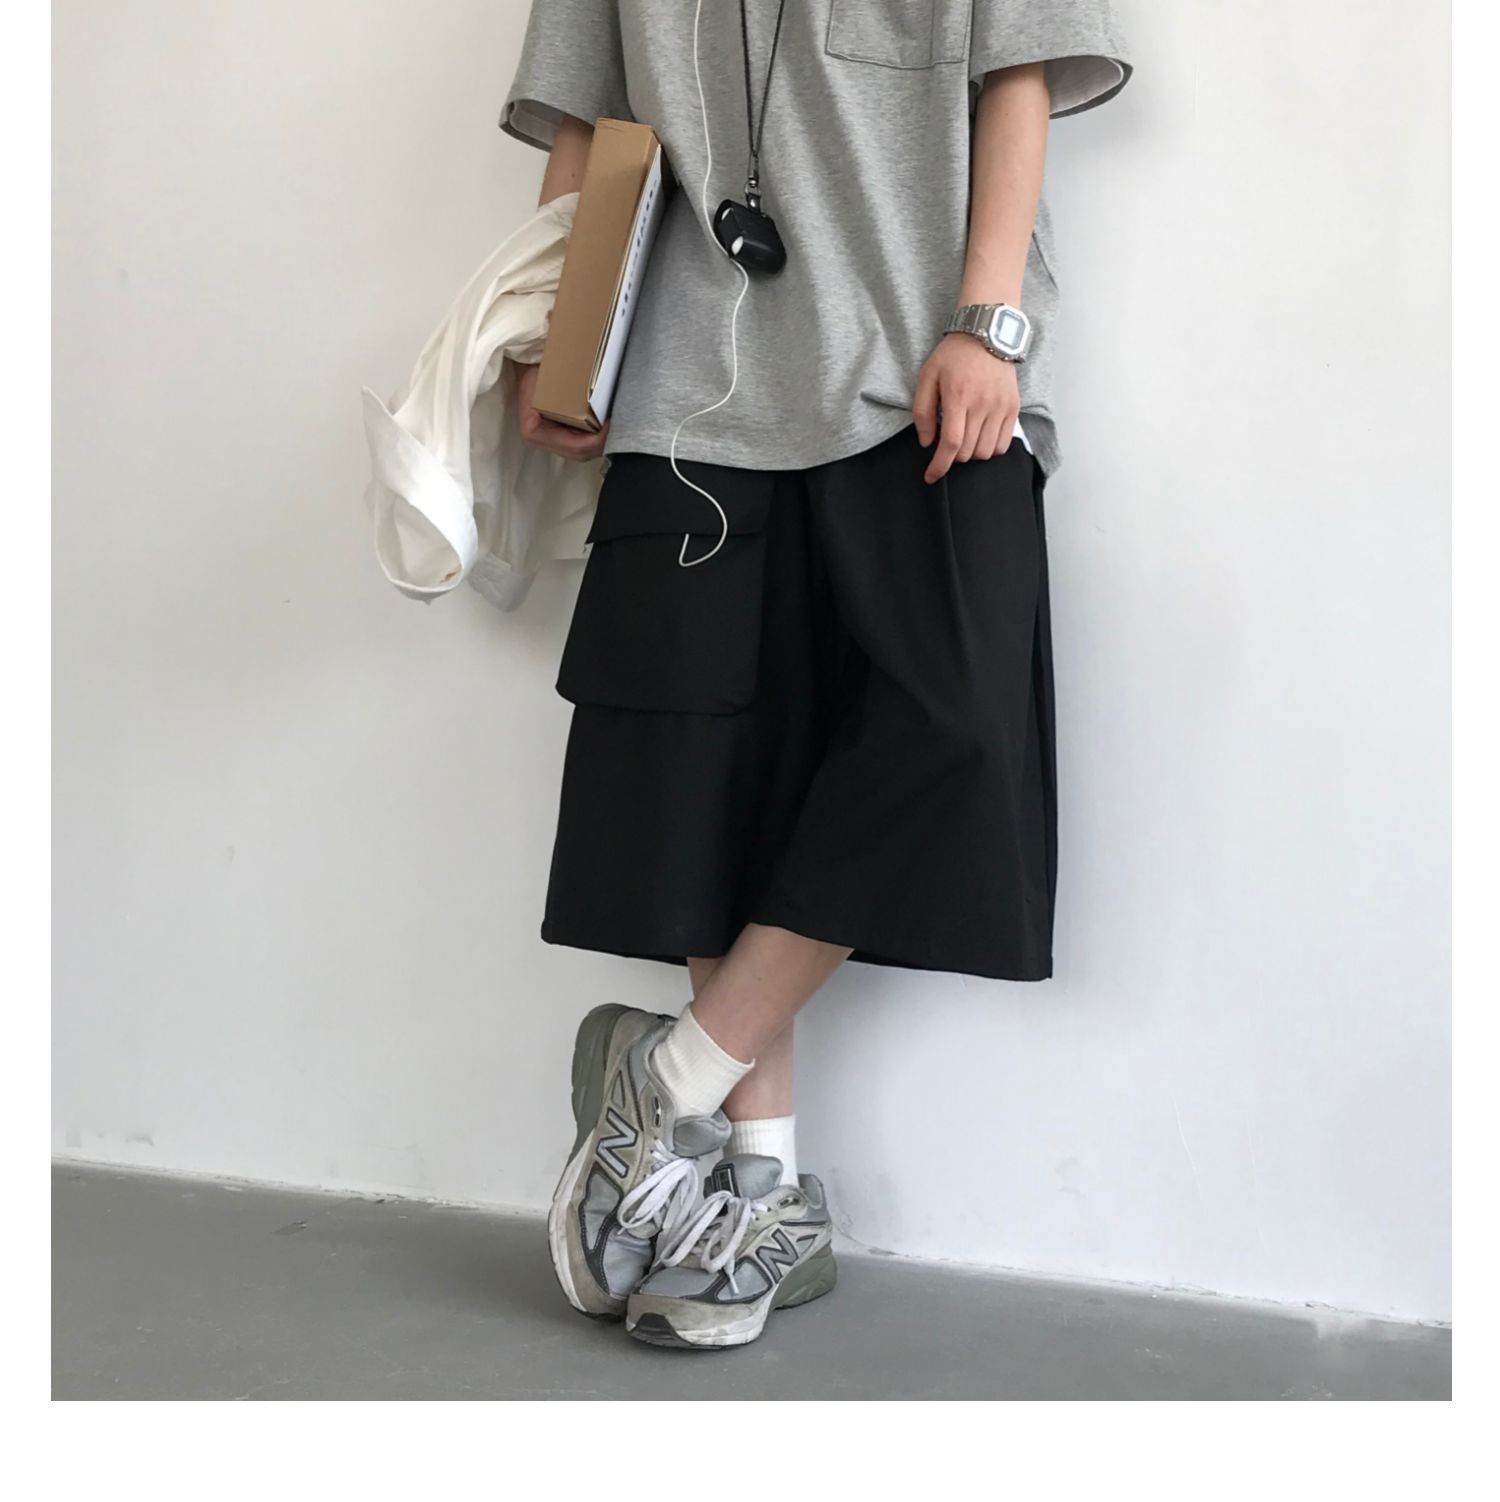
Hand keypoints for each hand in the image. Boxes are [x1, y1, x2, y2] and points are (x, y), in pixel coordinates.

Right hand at [514, 360, 609, 460]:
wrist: (531, 372)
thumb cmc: (538, 375)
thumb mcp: (545, 382)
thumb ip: (559, 397)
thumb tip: (556, 415)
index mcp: (535, 432)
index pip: (575, 447)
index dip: (597, 440)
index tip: (610, 424)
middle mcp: (541, 442)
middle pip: (581, 454)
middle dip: (602, 443)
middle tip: (617, 426)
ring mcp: (549, 443)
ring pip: (582, 453)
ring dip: (600, 442)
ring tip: (613, 426)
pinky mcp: (558, 439)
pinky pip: (581, 446)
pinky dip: (595, 439)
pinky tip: (604, 428)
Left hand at [912, 333, 1020, 483]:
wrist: (988, 332)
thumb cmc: (953, 355)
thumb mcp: (927, 376)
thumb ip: (922, 412)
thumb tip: (926, 443)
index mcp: (958, 397)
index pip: (950, 444)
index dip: (939, 466)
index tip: (931, 477)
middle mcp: (983, 404)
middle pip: (967, 452)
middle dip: (952, 457)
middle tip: (946, 443)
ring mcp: (1001, 407)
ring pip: (986, 452)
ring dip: (971, 454)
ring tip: (964, 439)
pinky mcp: (1013, 408)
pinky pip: (1003, 444)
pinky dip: (990, 449)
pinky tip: (980, 438)